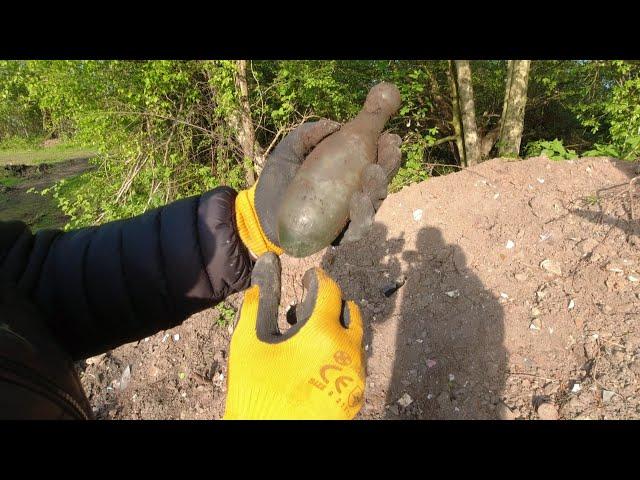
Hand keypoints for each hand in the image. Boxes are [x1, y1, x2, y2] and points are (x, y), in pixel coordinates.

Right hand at [223, 252, 364, 419]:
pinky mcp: (355, 396)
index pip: (329, 291)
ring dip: (338, 329)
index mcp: (324, 332)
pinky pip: (354, 365)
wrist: (269, 433)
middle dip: (334, 302)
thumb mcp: (250, 341)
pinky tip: (318, 360)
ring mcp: (355, 376)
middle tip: (313, 303)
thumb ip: (259, 301)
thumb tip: (266, 267)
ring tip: (312, 333)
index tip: (309, 276)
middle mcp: (348, 351)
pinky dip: (340, 354)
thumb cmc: (256, 387)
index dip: (317, 279)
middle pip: (350, 313)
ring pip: (356, 340)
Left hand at [235, 120, 401, 256]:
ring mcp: (348, 215)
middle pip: (380, 180)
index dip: (387, 148)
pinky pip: (356, 229)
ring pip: (373, 204)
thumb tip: (333, 125)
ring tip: (372, 173)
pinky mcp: (338, 235)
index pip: (375, 158)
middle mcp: (354, 192)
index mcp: (348, 170)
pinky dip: (361, 216)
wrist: (261, 212)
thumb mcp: (291, 149)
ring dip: (377, 189)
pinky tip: (358, 200)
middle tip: (385, 154)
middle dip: (388, 167)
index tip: (389, 138)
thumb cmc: (279, 178)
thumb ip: (309, 133)